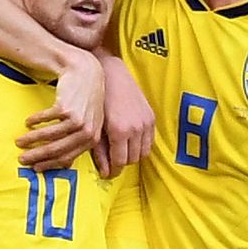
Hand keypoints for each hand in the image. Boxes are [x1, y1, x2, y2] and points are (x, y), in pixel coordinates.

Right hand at [17, 52, 103, 171]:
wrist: (87, 72)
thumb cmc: (86, 99)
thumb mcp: (89, 122)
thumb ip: (80, 141)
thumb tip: (66, 165)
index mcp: (91, 139)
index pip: (67, 158)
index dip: (49, 164)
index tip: (35, 168)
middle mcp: (86, 132)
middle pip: (56, 150)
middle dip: (36, 157)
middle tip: (22, 160)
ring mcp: (77, 120)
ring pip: (48, 136)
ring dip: (31, 140)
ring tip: (19, 142)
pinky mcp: (66, 108)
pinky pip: (45, 119)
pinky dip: (34, 121)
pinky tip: (27, 122)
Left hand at [93, 57, 153, 177]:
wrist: (111, 74)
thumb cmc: (98, 99)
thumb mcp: (95, 126)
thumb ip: (99, 151)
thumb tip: (104, 173)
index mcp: (119, 131)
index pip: (120, 162)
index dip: (113, 171)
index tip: (107, 174)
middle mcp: (136, 128)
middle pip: (132, 159)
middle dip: (122, 163)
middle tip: (112, 160)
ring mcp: (146, 122)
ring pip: (143, 153)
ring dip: (132, 155)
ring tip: (121, 150)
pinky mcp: (151, 117)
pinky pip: (150, 141)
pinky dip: (141, 146)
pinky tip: (131, 141)